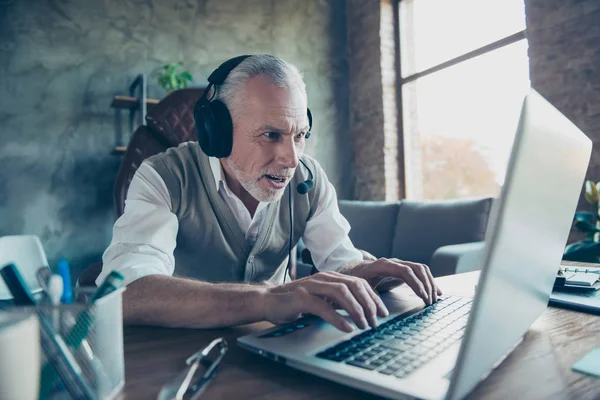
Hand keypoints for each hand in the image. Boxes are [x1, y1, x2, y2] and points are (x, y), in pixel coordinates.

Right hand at [261, 271, 389, 331]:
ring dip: (357, 310)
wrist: (267, 300)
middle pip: (354, 285)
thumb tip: (361, 312)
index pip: (359, 283)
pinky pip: (324, 307)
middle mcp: (323, 278)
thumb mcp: (321, 299)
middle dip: (369, 303)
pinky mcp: (301, 298)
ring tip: (364, 325)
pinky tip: (347, 327)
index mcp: (330, 277)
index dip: (374, 297)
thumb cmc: (295, 302)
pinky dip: (338, 318)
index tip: (383, 312)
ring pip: (342, 292)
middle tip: (376, 321)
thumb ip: (338, 301)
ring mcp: (312, 286)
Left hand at [345, 258, 442, 305]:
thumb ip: (369, 295)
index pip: (405, 271)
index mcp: (383, 265)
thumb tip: (380, 311)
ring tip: (433, 299)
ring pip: (421, 269)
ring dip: (430, 283)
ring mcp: (400, 265)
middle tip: (430, 302)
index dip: (416, 283)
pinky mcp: (404, 270)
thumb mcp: (359, 287)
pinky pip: (421, 272)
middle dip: (426, 285)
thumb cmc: (356, 279)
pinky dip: (429, 281)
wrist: (354, 269)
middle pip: (417, 268)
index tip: (423, 297)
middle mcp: (394, 262)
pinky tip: (436, 292)